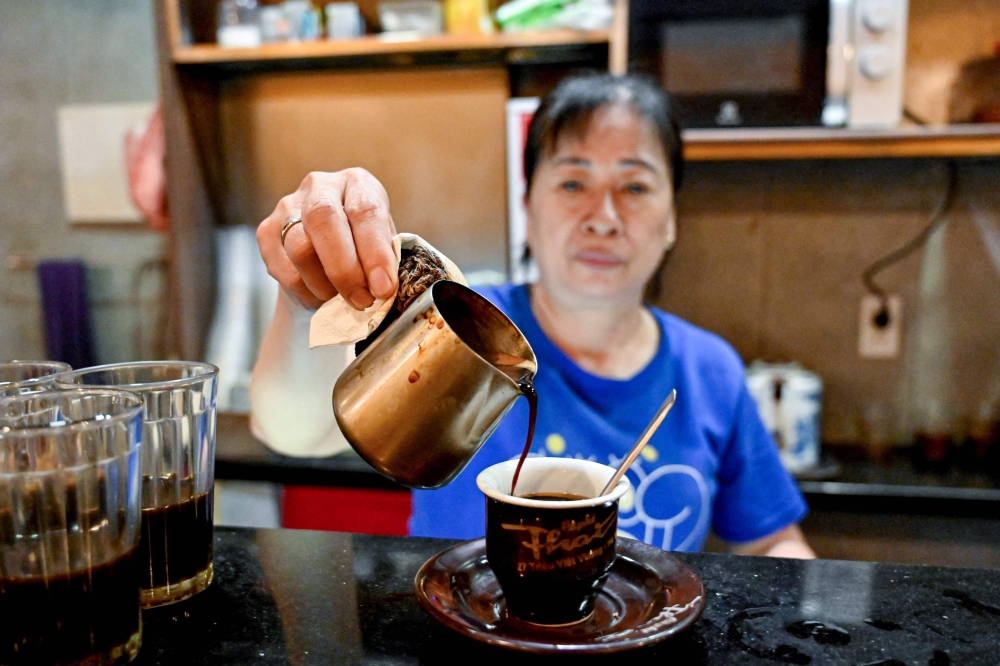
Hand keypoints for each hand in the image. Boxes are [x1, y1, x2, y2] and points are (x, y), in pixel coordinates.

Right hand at [257, 168, 398, 309]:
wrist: (327, 256)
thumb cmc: (364, 249)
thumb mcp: (383, 248)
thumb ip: (384, 262)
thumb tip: (382, 287)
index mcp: (358, 184)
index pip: (365, 211)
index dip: (375, 252)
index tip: (383, 287)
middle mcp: (320, 186)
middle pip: (324, 221)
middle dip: (345, 269)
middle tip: (361, 301)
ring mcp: (288, 205)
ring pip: (300, 248)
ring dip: (324, 285)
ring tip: (342, 301)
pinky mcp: (266, 231)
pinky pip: (283, 269)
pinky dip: (305, 292)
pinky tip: (320, 298)